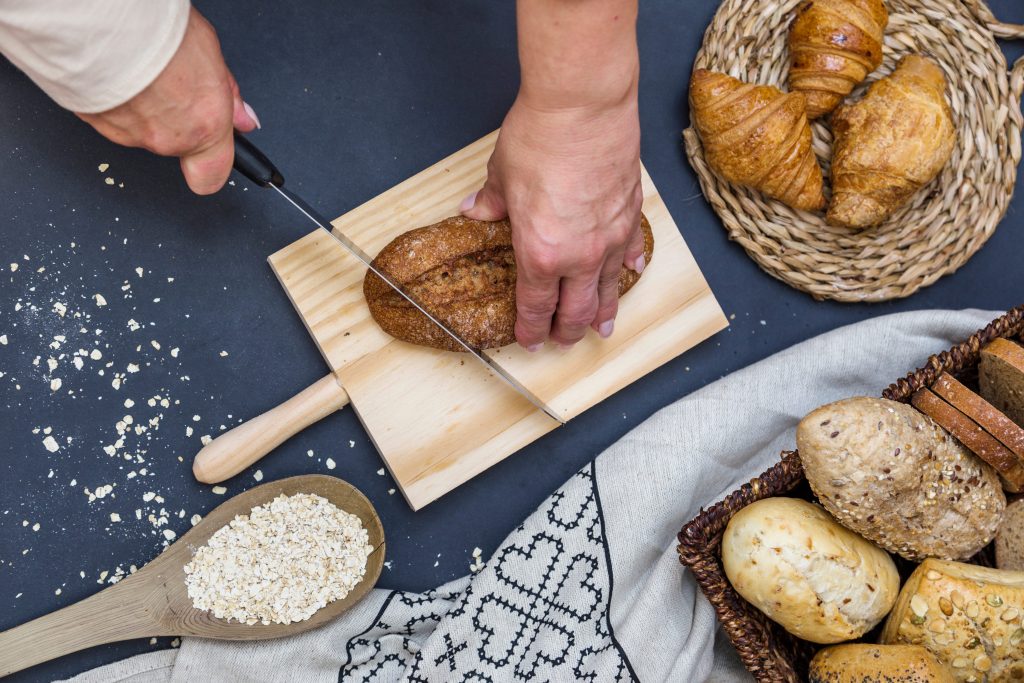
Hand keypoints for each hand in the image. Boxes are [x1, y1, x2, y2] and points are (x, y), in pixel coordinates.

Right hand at [76, 8, 257, 194]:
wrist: (101, 22)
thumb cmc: (155, 30)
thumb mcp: (211, 53)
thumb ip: (228, 95)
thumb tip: (243, 119)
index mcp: (205, 125)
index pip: (213, 177)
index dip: (214, 165)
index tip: (217, 148)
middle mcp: (167, 139)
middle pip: (177, 143)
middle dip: (179, 119)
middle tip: (175, 84)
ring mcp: (129, 134)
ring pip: (143, 129)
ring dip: (146, 107)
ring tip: (145, 71)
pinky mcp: (95, 123)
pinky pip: (113, 117)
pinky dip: (118, 99)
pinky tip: (120, 73)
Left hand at [461, 96, 643, 348]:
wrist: (583, 106)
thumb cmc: (540, 139)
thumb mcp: (502, 176)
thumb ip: (492, 202)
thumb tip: (477, 210)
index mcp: (540, 254)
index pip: (536, 307)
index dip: (532, 329)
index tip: (530, 341)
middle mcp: (580, 256)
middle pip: (576, 309)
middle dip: (568, 331)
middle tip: (564, 342)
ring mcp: (610, 237)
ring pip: (608, 288)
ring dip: (604, 312)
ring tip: (603, 328)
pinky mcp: (631, 213)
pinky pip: (631, 250)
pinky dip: (628, 266)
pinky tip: (629, 272)